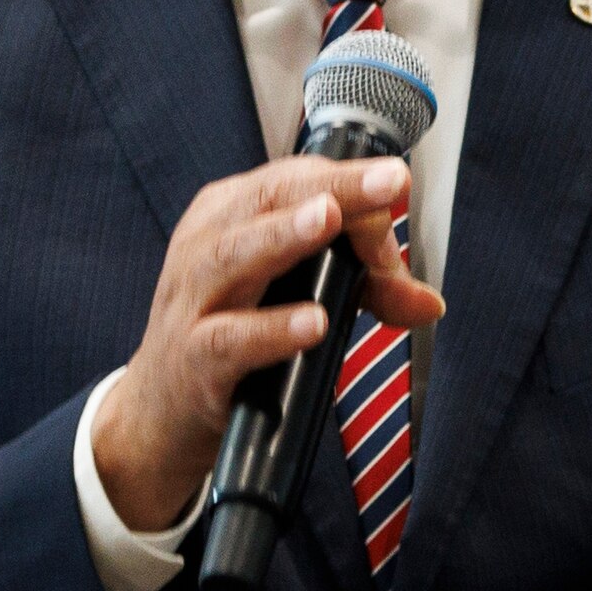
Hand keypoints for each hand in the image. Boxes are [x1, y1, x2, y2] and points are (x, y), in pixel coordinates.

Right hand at [90, 155, 447, 531]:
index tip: (396, 188)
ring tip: (331, 219)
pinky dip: (272, 329)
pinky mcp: (194, 360)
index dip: (349, 185)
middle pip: (267, 201)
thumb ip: (366, 292)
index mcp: (228, 216)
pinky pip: (230, 340)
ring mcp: (193, 303)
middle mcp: (204, 246)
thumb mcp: (299, 297)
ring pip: (233, 256)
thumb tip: (429, 303)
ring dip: (284, 236)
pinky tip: (314, 322)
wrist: (162, 411)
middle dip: (332, 186)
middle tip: (387, 179)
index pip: (292, 181)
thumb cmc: (235, 336)